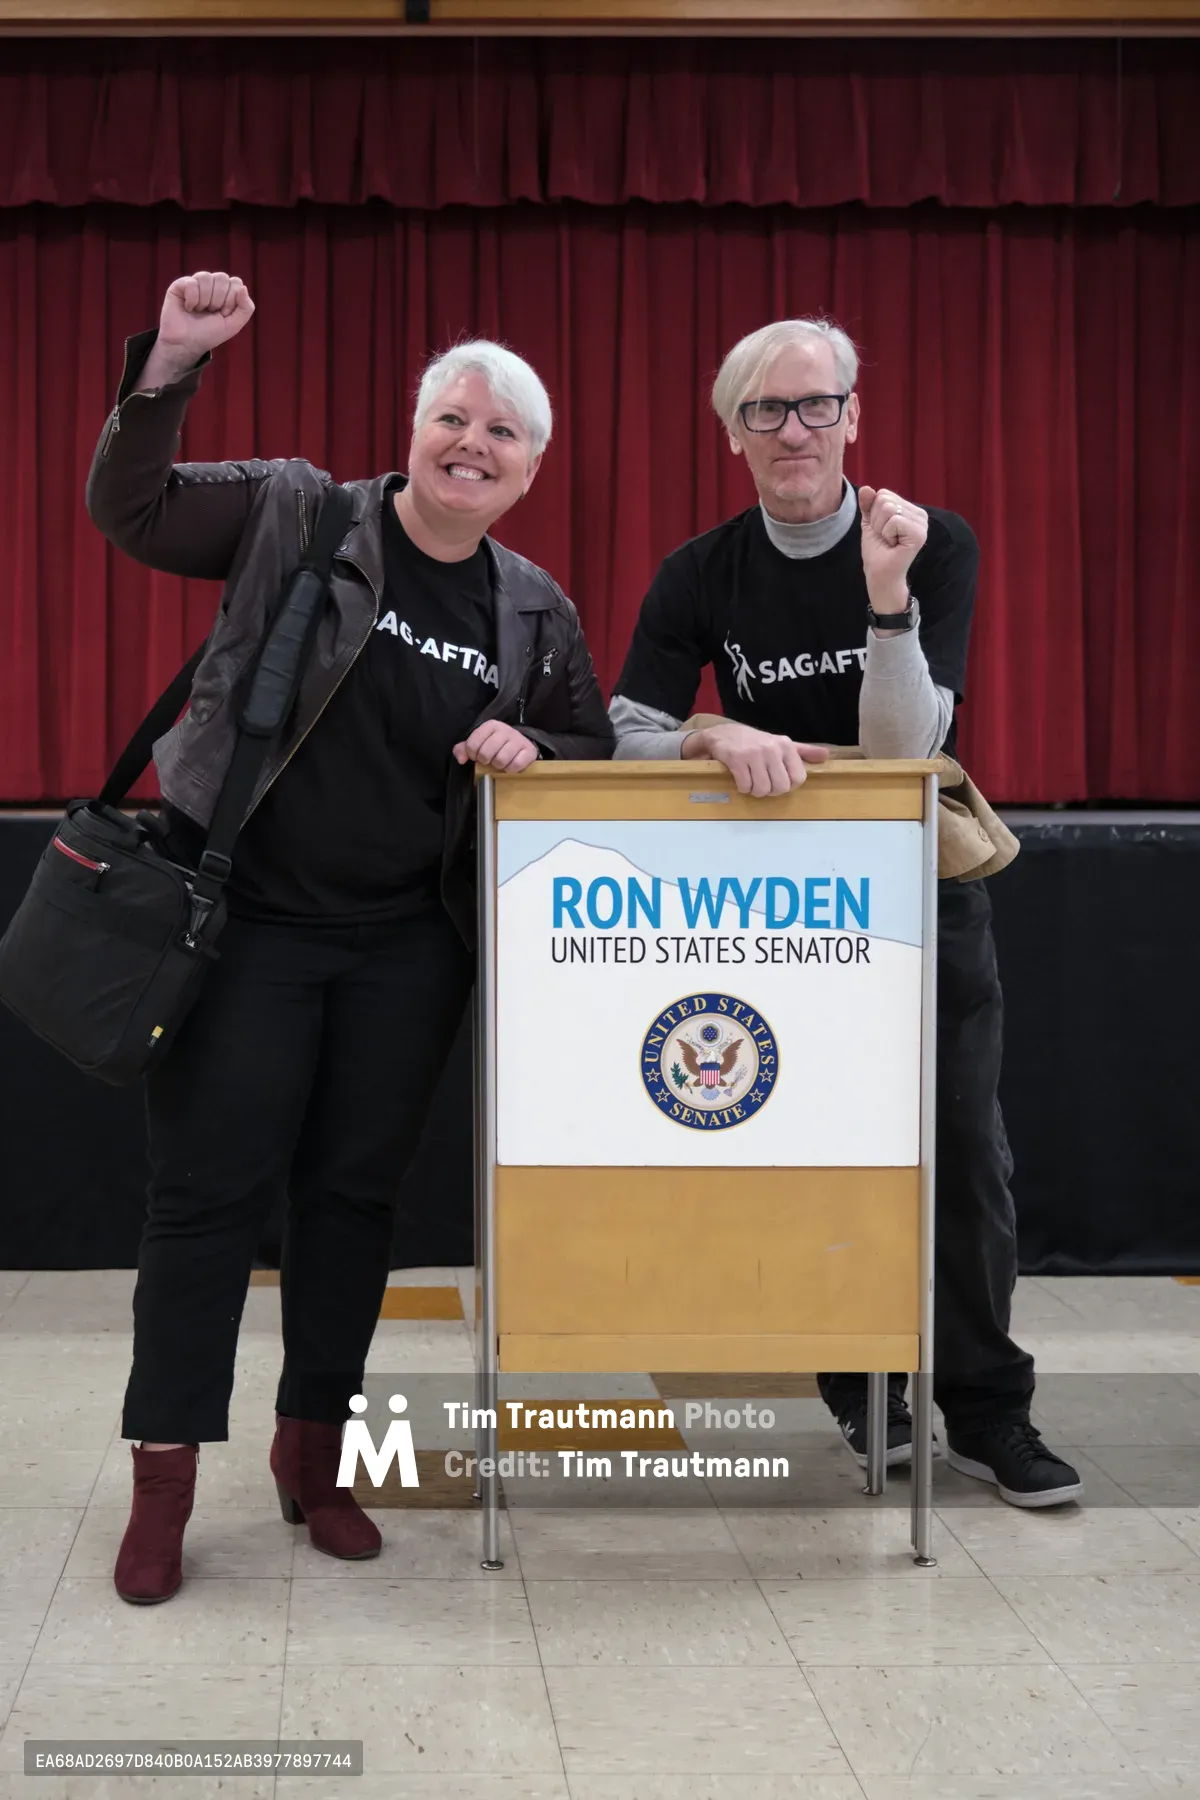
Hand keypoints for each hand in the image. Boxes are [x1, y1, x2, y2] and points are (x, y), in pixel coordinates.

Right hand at [137, 272, 254, 390]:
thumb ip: (246, 308)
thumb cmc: (209, 334)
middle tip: (210, 313)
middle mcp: (211, 284)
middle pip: (222, 277)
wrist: (187, 344)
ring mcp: (195, 282)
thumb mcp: (234, 324)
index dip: (231, 300)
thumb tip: (243, 287)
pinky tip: (188, 308)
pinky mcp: (180, 285)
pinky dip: (192, 299)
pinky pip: (191, 282)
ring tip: (199, 311)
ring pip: (206, 277)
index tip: (224, 314)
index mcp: (225, 291)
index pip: (235, 282)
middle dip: (218, 300)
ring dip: (204, 300)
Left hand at [453, 721, 538, 773]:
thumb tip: (461, 759)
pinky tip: (510, 765)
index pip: (472, 745)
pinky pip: (515, 765)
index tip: (477, 756)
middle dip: (485, 761)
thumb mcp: (479, 743)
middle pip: (486, 753)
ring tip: (500, 763)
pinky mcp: (529, 751)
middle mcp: (505, 730)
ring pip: (501, 760)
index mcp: (491, 726)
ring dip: (498, 766)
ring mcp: (518, 739)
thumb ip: (464, 749)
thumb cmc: (497, 745)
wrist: (521, 744)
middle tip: (489, 760)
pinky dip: (511, 769)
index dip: (473, 755)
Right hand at [683, 720, 827, 796]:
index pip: (798, 778)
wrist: (723, 734)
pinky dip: (743, 788)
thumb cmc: (754, 742)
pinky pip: (745, 786)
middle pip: (781, 787)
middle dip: (771, 791)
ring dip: (756, 791)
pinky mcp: (737, 760)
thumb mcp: (780, 743)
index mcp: (786, 745)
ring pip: (762, 789)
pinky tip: (741, 779)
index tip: (778, 781)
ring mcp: (754, 754)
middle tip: (764, 784)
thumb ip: (804, 752)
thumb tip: (826, 756)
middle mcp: (772, 748)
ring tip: (751, 782)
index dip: (788, 786)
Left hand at [858, 485, 927, 609]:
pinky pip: (894, 520)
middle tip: (885, 538)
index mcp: (910, 510)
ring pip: (888, 508)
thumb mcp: (870, 523)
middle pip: (885, 499)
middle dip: (876, 521)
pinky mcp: (920, 534)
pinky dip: (887, 534)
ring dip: (881, 529)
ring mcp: (922, 524)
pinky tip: (894, 545)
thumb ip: (868, 505)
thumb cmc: (877, 551)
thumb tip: (866, 488)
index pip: (883, 494)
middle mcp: (920, 514)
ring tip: (889, 542)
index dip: (874, 514)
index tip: (881, 531)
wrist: (879, 575)